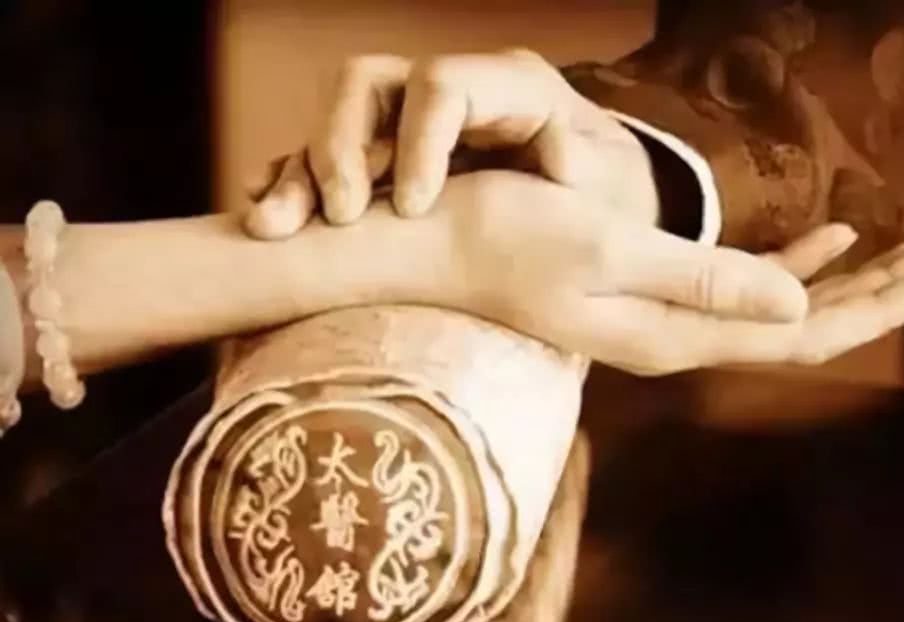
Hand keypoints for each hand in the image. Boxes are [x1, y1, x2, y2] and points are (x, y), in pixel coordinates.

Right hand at [244, 49, 657, 239]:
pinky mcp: (384, 151)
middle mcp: (449, 91)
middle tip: (340, 217)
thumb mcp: (607, 186)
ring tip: (274, 227)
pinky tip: (266, 210)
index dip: (418, 140)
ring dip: (299, 169)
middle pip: (367, 83)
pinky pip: (321, 153)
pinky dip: (290, 179)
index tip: (413, 209)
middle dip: (339, 146)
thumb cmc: (602, 197)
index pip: (442, 84)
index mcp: (508, 86)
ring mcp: (408, 119)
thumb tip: (555, 151)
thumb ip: (584, 167)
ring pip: (333, 118)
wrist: (591, 206)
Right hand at [313, 170, 903, 374]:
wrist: (430, 248)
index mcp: (677, 332)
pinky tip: (819, 245)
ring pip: (782, 310)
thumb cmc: (505, 238)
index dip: (880, 303)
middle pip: (807, 327)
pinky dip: (790, 268)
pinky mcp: (648, 293)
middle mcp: (679, 336)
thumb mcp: (608, 252)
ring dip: (848, 283)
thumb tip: (800, 312)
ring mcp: (663, 319)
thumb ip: (704, 282)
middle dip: (884, 292)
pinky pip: (742, 288)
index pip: (805, 334)